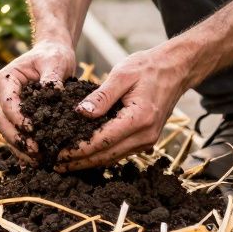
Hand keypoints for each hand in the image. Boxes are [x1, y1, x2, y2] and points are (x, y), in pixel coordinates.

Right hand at [0, 40, 76, 161]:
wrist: (53, 55)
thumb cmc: (53, 56)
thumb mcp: (55, 62)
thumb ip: (52, 77)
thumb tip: (52, 93)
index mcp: (6, 79)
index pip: (6, 102)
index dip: (17, 118)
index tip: (33, 129)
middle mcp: (2, 94)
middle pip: (1, 121)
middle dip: (16, 138)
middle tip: (35, 151)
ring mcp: (7, 107)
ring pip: (5, 131)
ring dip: (19, 147)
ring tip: (37, 160)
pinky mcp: (17, 117)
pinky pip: (15, 135)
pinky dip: (23, 148)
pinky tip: (35, 161)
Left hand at [55, 44, 187, 170]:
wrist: (176, 68)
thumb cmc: (148, 67)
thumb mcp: (122, 74)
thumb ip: (101, 96)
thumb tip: (81, 113)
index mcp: (139, 118)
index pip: (103, 141)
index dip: (78, 150)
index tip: (58, 154)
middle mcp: (146, 134)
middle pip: (107, 156)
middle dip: (80, 162)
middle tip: (56, 164)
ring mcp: (148, 139)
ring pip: (114, 157)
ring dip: (90, 162)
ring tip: (66, 163)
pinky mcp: (147, 138)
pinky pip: (121, 152)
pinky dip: (102, 155)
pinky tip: (86, 154)